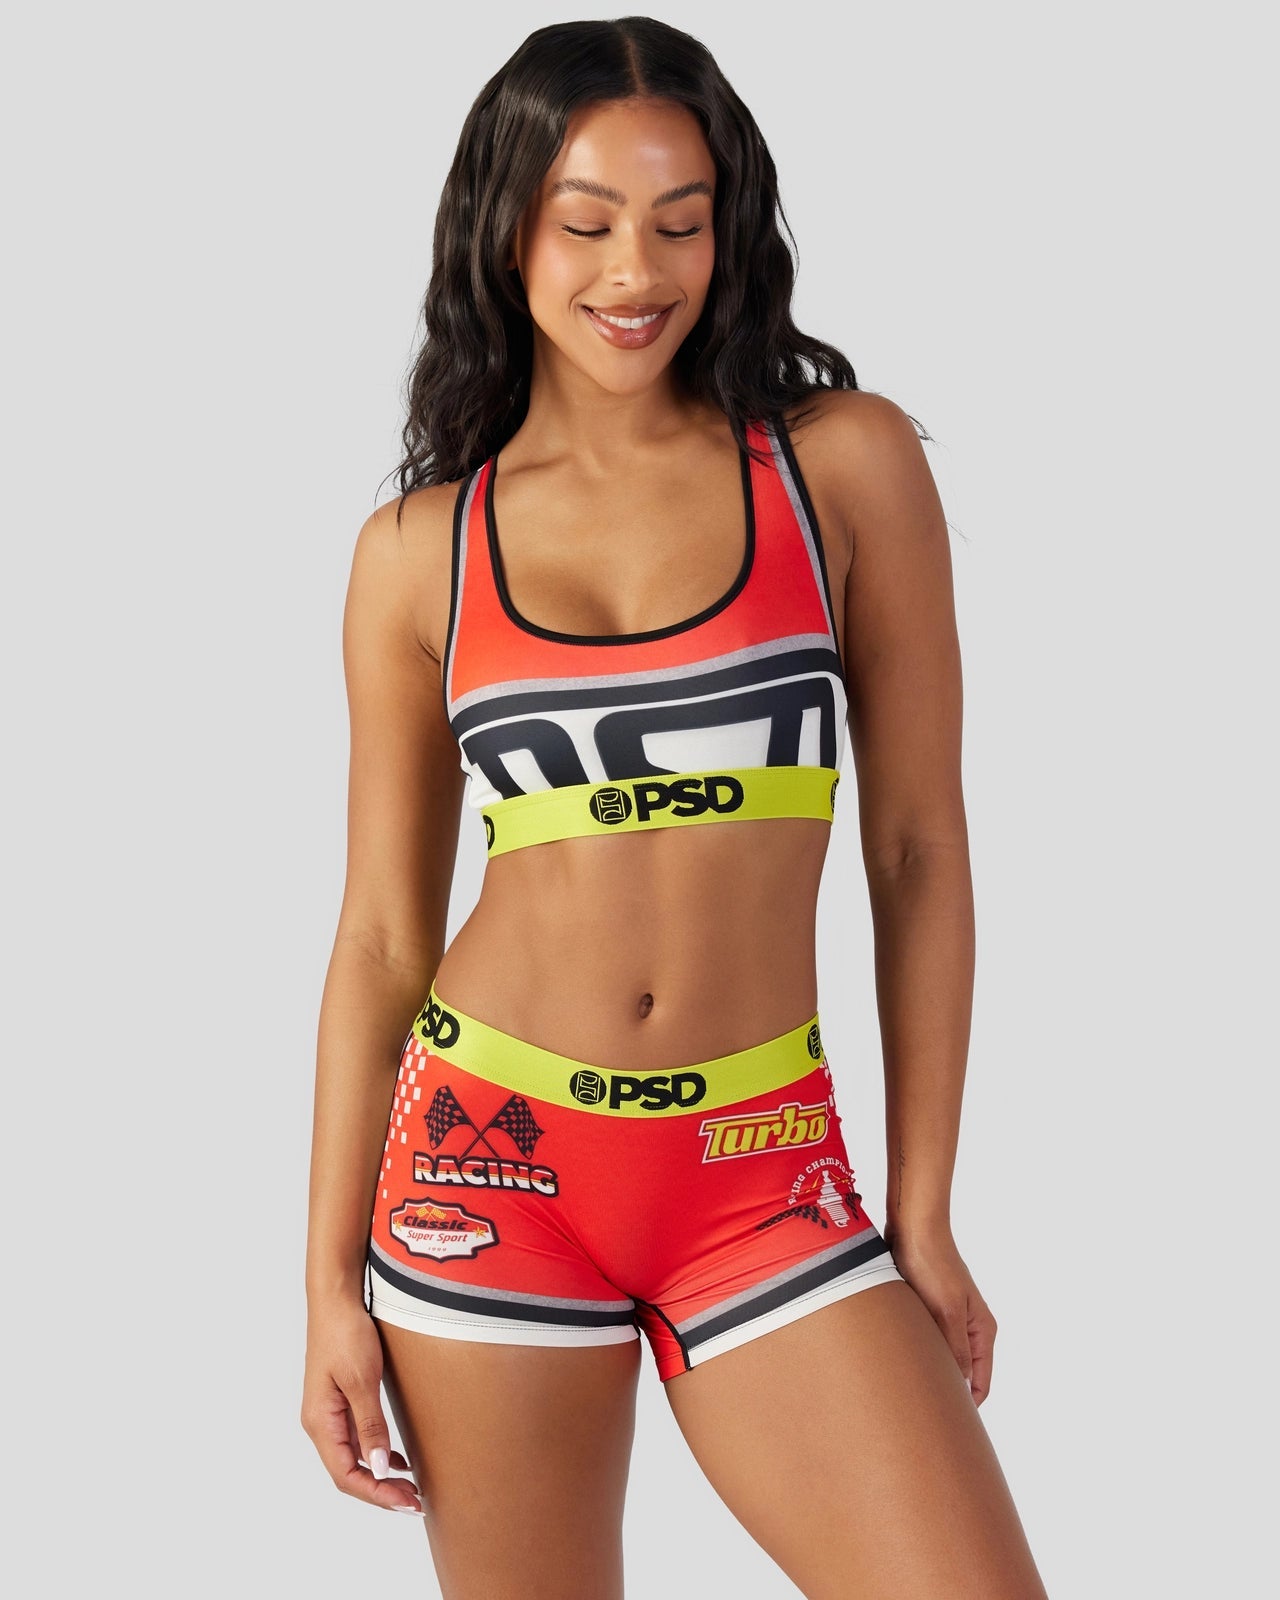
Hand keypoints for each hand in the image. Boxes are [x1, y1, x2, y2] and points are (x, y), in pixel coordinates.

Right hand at [301, 1296, 422, 1513]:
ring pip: (354, 1458)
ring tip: (411, 1486)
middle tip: (415, 1501)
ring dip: (380, 1475)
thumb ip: (371, 1425)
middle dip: (381, 1491)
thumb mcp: (362, 1379)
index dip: (376, 1494)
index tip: (406, 1503)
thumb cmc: (345, 1334)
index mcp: (321, 1422)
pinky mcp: (341, 1401)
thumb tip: (379, 1468)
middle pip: (349, 1472)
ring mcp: (329, 1412)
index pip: (346, 1475)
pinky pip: (357, 1439)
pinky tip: (398, 1458)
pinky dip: (378, 1453)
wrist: (336, 1300)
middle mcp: (321, 1423)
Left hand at [884, 1220, 996, 1405]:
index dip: (967, 1405)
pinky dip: (916, 1352)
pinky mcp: (926, 1310)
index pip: (981, 1382)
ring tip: (907, 1390)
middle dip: (945, 1392)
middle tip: (921, 1413)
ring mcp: (947, 1319)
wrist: (913, 1227)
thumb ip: (956, 1350)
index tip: (947, 1424)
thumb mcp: (947, 1311)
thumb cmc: (933, 1265)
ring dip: (928, 1371)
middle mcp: (968, 1328)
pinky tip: (898, 1362)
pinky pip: (924, 1342)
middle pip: (961, 1374)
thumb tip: (961, 1387)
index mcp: (982, 1330)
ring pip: (940, 1358)